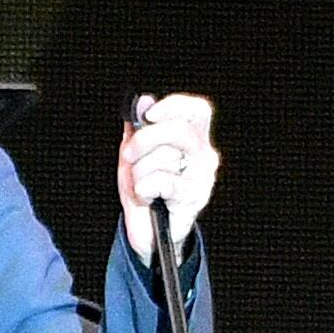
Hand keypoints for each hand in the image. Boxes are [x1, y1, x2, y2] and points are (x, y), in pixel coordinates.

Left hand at [118, 92, 218, 258]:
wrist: (147, 232)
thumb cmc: (144, 189)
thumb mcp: (134, 154)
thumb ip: (138, 127)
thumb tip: (143, 100)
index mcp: (194, 139)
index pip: (198, 110)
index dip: (174, 106)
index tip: (149, 115)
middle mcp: (204, 156)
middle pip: (179, 130)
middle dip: (145, 139)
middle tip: (128, 154)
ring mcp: (203, 178)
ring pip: (164, 158)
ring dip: (139, 171)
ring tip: (141, 184)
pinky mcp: (194, 198)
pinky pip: (161, 181)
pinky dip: (143, 188)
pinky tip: (147, 197)